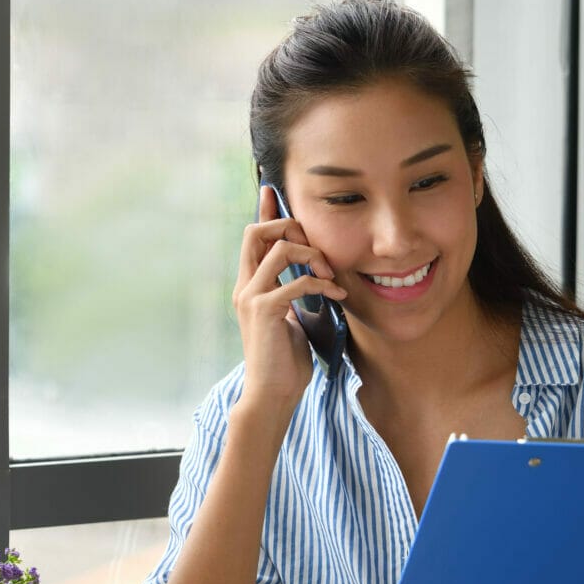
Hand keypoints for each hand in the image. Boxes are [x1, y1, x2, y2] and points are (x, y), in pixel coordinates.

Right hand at [232, 185, 347, 417]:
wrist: (273, 393)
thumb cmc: (285, 360)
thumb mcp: (290, 319)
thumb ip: (292, 295)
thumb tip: (312, 278)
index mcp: (249, 284)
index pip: (252, 237)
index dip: (263, 211)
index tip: (273, 190)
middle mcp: (245, 285)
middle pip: (256, 231)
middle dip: (291, 227)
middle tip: (319, 250)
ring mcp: (252, 297)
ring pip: (279, 249)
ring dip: (313, 255)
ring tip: (332, 275)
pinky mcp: (265, 312)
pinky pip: (297, 282)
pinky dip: (322, 284)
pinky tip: (337, 295)